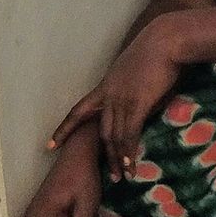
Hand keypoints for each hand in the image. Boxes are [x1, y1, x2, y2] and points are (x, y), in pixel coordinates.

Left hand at [49, 20, 181, 180]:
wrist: (166, 39)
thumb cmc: (158, 48)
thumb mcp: (138, 68)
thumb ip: (136, 84)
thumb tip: (142, 94)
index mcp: (106, 86)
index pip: (79, 111)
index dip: (64, 129)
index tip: (50, 145)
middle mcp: (109, 95)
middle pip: (100, 131)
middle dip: (103, 155)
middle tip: (107, 176)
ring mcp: (122, 100)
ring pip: (114, 135)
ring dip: (118, 158)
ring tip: (122, 176)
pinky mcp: (138, 103)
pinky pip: (130, 132)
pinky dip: (129, 150)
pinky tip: (131, 163)